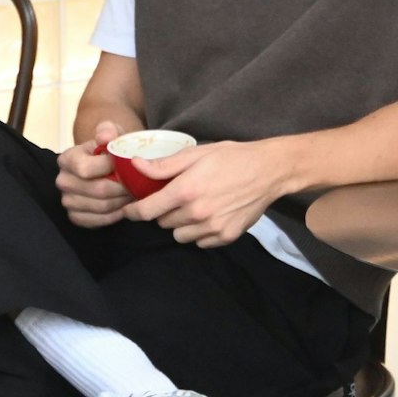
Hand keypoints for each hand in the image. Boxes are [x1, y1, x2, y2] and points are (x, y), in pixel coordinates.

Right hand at [55, 120, 133, 228]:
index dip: (110, 168)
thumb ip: (108, 131)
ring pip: (101, 207)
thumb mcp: (110, 133)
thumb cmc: (109, 149)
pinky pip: (99, 221)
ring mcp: (68, 201)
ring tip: (133, 193)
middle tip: (138, 184)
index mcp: (66, 159)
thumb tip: (105, 137)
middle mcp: (63, 181)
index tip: (128, 164)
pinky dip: (116, 215)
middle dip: (122, 188)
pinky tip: (124, 205)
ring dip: (122, 202)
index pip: (85, 168)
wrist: (105, 166)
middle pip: (96, 190)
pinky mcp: (76, 217)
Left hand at [121, 139, 295, 247]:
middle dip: (162, 211)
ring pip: (179, 235)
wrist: (268, 171)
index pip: (147, 211)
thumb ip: (162, 165)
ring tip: (192, 206)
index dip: (133, 211)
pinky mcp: (226, 237)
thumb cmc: (230, 158)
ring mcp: (212, 228)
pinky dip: (198, 232)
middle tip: (173, 197)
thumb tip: (134, 165)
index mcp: (185, 191)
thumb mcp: (194, 154)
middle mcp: (196, 213)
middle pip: (162, 223)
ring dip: (179, 224)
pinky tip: (208, 215)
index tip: (129, 209)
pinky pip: (200, 242)